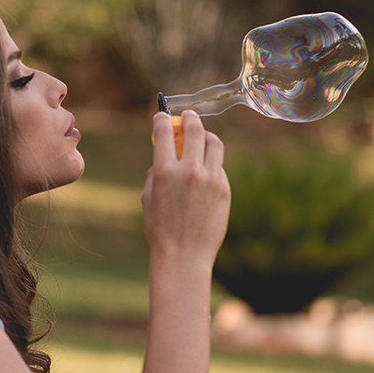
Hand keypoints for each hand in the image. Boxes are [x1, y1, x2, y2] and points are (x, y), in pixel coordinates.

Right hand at [142, 110, 230, 268]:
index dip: (162, 119)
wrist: (183, 255)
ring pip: (214, 143)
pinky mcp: (224, 189)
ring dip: (207, 136)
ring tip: (203, 138)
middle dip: (190, 119)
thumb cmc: (160, 229)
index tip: (162, 117)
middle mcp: (189, 170)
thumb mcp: (148, 197)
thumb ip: (157, 172)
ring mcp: (210, 179)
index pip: (165, 131)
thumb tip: (167, 155)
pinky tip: (206, 173)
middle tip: (189, 117)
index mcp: (165, 171)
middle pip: (195, 130)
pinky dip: (212, 164)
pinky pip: (219, 167)